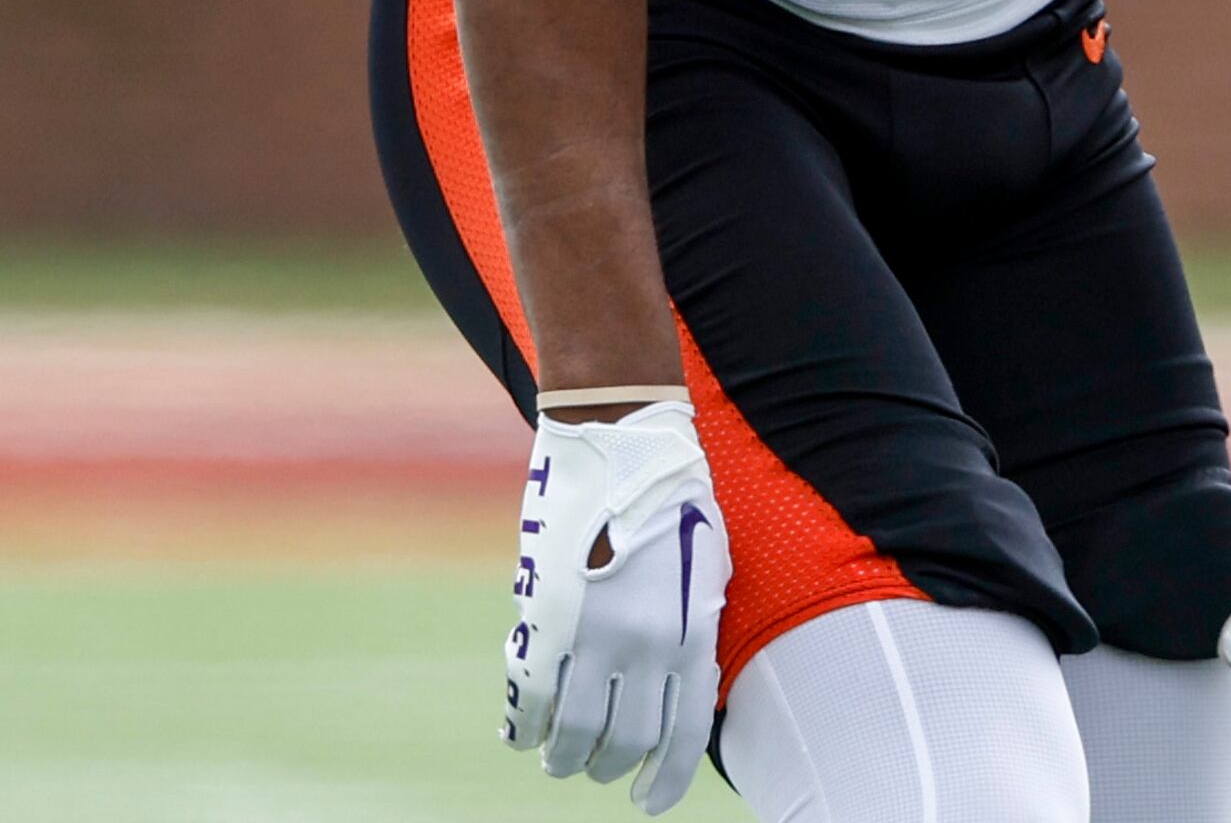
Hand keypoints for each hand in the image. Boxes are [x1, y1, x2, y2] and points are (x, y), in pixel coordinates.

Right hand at [506, 401, 729, 814]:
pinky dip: (523, 727)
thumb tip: (681, 690)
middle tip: (593, 772)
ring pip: (573, 734)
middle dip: (607, 768)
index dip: (663, 780)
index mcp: (694, 635)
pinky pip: (528, 699)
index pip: (681, 736)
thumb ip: (694, 633)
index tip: (647, 804)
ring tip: (558, 761)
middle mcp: (647, 646)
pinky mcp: (544, 620)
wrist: (622, 446)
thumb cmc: (674, 504)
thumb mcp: (706, 573)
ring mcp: (592, 636)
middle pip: (623, 744)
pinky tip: (522, 735)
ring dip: (564, 758)